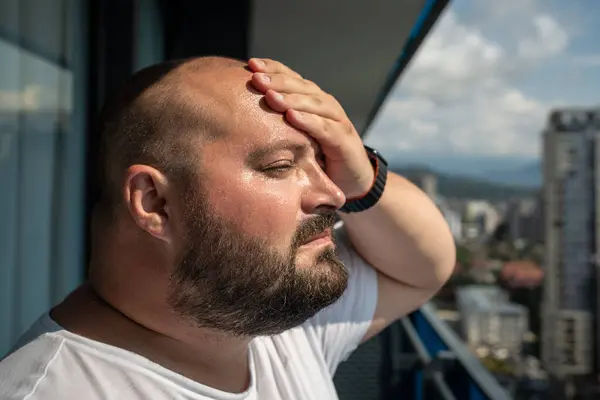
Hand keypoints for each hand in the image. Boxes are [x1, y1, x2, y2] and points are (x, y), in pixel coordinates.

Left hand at [247, 58, 373, 198]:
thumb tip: (243, 111)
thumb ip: (277, 122)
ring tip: (270, 95)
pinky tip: (292, 117)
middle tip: (256, 77)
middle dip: (277, 80)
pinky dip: (308, 121)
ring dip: (290, 98)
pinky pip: (324, 128)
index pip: (291, 77)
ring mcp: (336, 120)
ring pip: (312, 103)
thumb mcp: (294, 134)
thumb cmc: (317, 155)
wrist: (351, 178)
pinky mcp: (343, 139)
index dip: (273, 68)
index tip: (251, 64)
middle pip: (300, 86)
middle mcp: (324, 104)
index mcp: (311, 99)